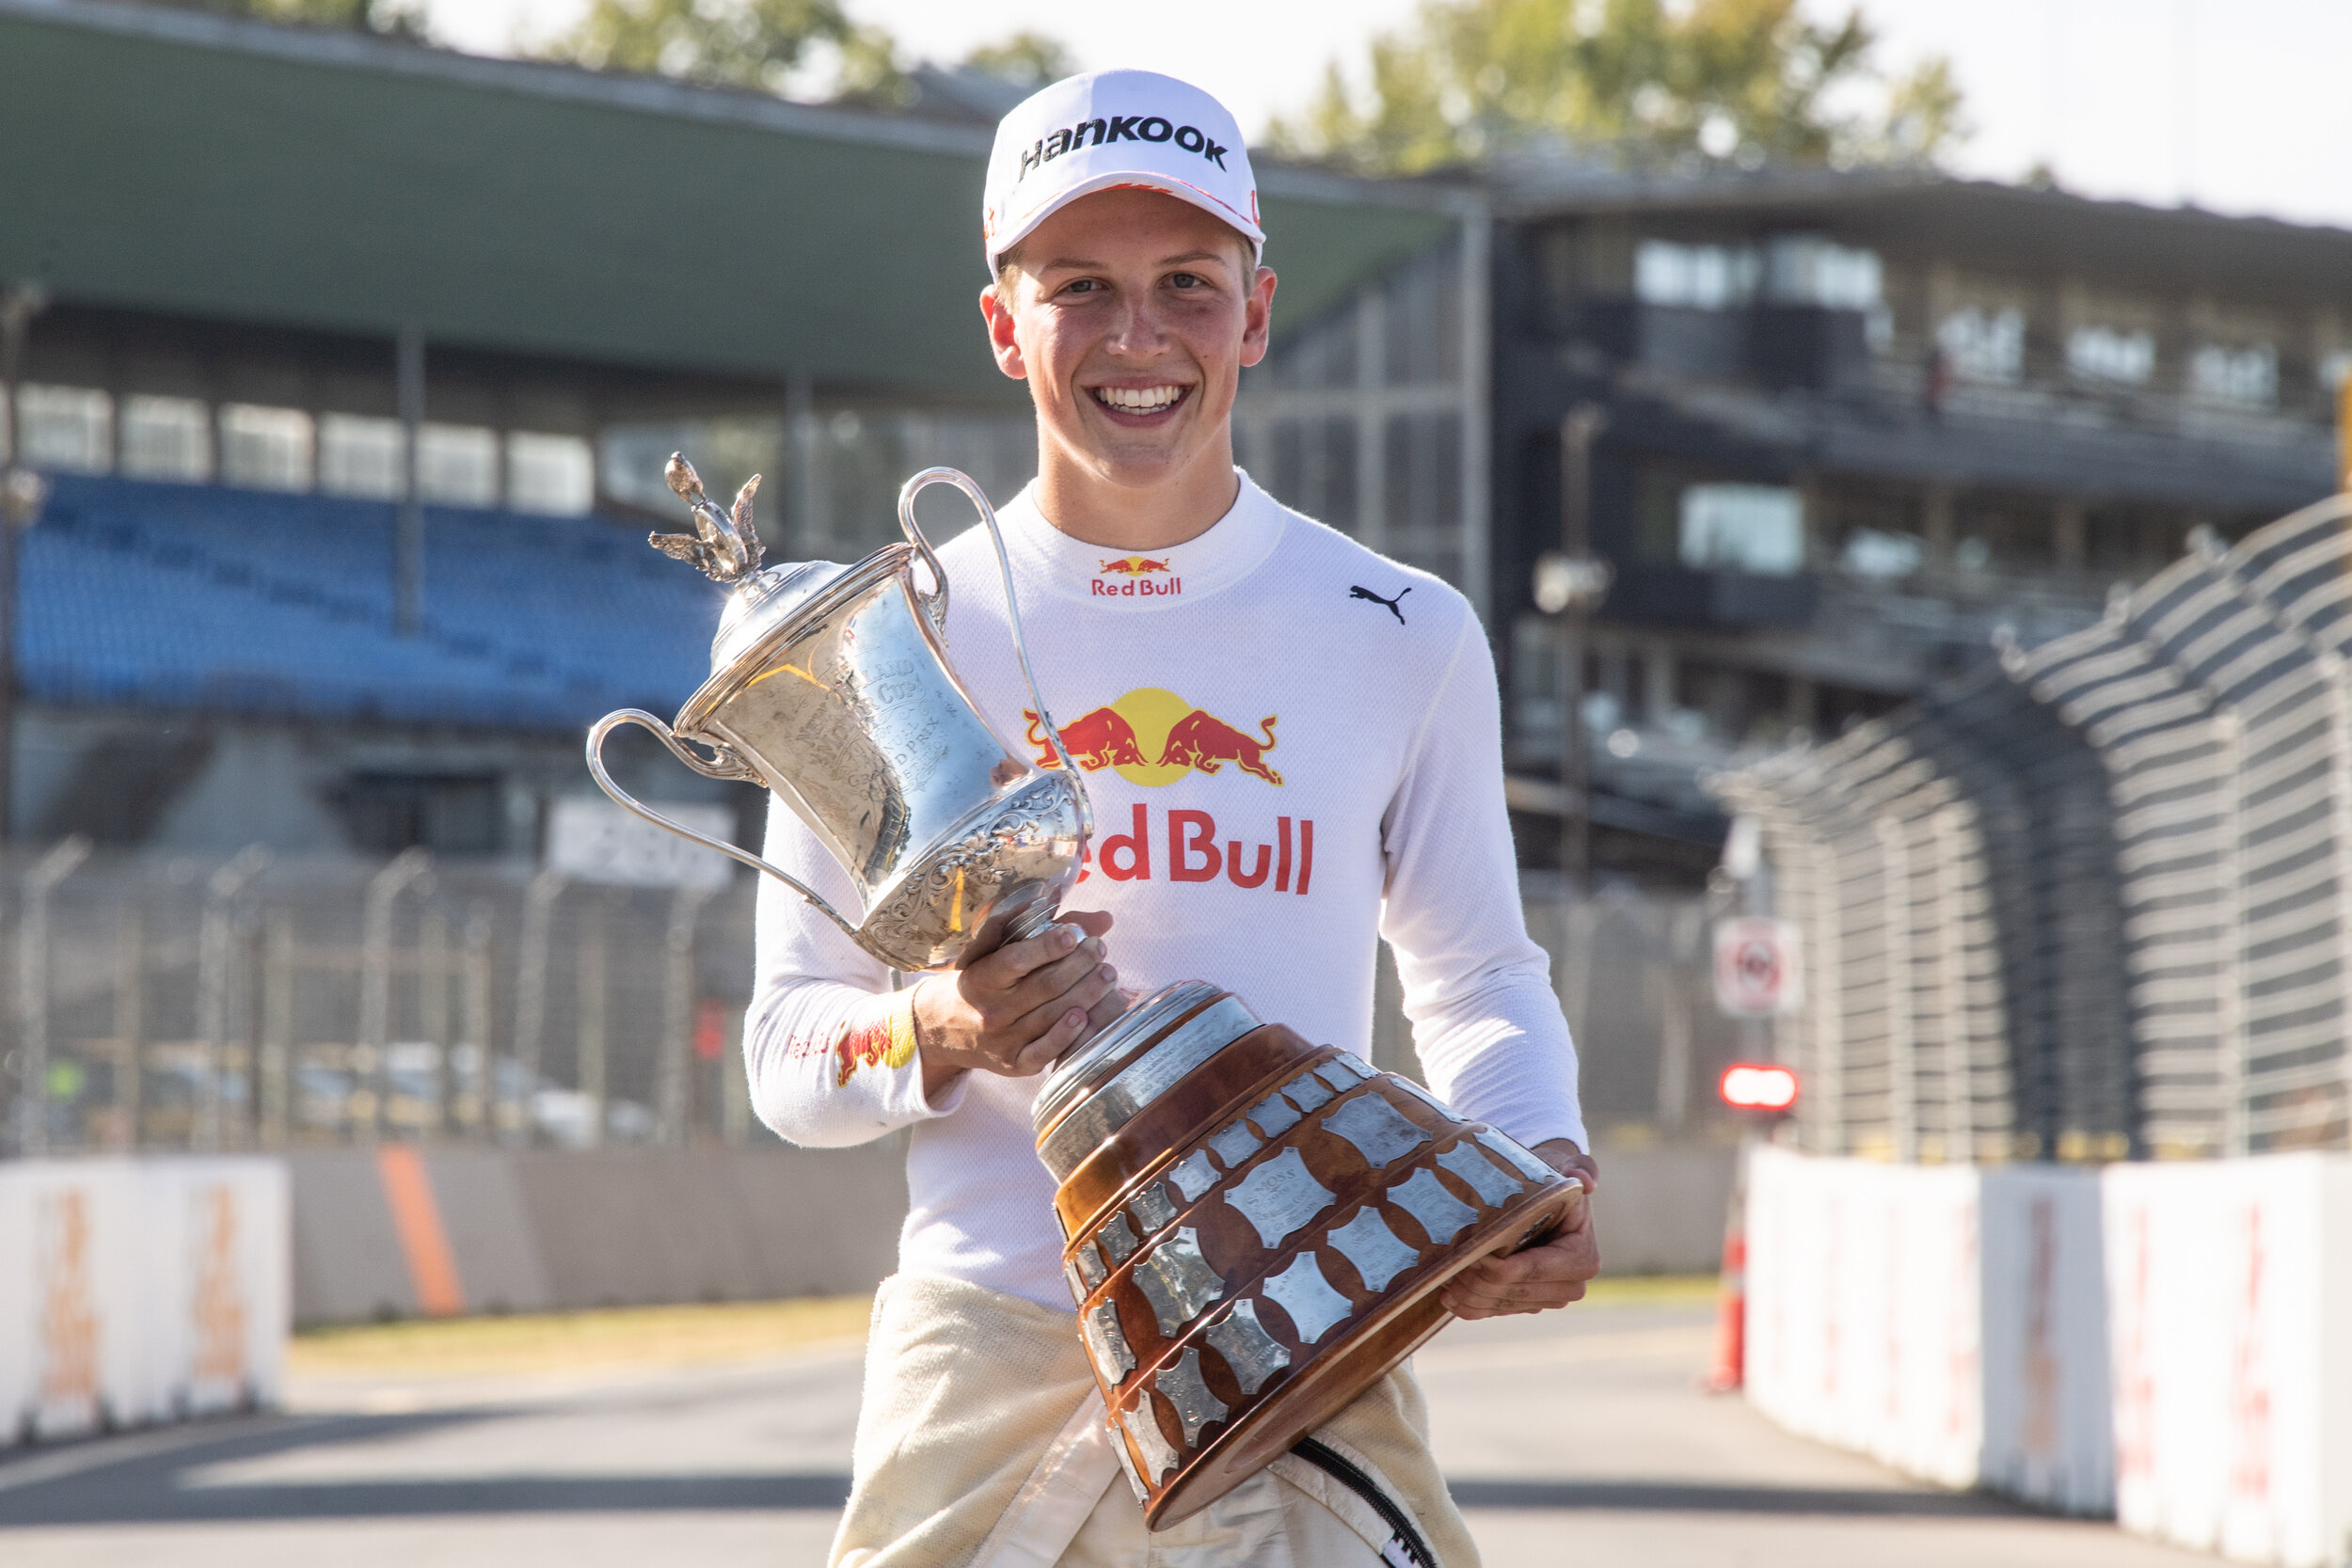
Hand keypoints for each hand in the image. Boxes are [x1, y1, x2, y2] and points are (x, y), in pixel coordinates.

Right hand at [914, 911, 1117, 1098]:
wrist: (941, 1028)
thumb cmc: (980, 980)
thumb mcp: (995, 950)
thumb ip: (1044, 931)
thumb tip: (1101, 919)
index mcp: (981, 977)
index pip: (1015, 960)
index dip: (1047, 947)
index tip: (1073, 934)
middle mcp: (991, 1010)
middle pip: (1045, 986)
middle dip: (1080, 965)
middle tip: (1099, 950)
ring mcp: (1002, 1040)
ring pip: (1052, 1015)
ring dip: (1087, 994)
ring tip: (1108, 975)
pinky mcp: (1013, 1064)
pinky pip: (1044, 1052)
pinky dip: (1067, 1035)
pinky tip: (1086, 1015)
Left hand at [1437, 1139, 1600, 1319]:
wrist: (1543, 1197)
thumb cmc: (1551, 1179)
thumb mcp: (1565, 1167)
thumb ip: (1581, 1168)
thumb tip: (1587, 1181)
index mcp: (1582, 1259)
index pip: (1528, 1270)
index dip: (1492, 1265)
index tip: (1464, 1248)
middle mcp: (1571, 1286)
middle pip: (1511, 1290)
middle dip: (1475, 1279)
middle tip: (1447, 1259)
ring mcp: (1549, 1300)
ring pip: (1499, 1305)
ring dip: (1467, 1293)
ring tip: (1443, 1272)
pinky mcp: (1529, 1305)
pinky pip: (1495, 1313)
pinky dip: (1470, 1307)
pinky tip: (1448, 1295)